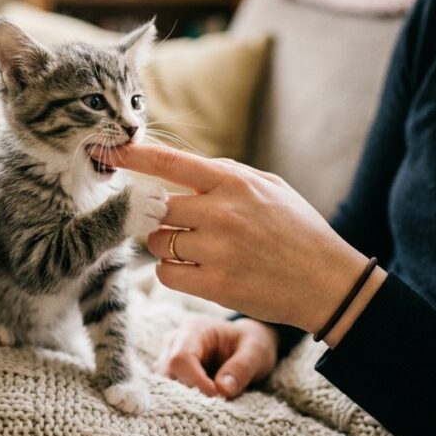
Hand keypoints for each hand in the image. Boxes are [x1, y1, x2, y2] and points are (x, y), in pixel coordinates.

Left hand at [104, 144, 384, 341]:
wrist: (327, 281)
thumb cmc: (296, 229)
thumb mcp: (268, 186)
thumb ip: (225, 174)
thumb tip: (180, 168)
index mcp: (233, 181)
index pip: (170, 162)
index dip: (133, 156)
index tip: (107, 150)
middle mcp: (221, 211)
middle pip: (155, 207)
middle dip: (156, 215)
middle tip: (174, 223)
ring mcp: (217, 249)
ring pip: (156, 242)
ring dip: (166, 246)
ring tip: (196, 249)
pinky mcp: (216, 284)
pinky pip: (166, 274)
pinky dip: (173, 273)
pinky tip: (197, 271)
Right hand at [156, 316, 278, 398]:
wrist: (245, 345)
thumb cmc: (250, 345)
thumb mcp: (256, 352)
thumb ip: (241, 368)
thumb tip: (222, 389)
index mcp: (194, 329)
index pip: (181, 358)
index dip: (195, 381)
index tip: (217, 396)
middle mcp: (175, 340)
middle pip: (169, 372)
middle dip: (190, 392)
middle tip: (217, 402)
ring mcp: (168, 356)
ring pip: (166, 384)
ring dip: (187, 397)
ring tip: (212, 401)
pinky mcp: (170, 371)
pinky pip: (168, 390)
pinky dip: (185, 399)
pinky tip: (204, 401)